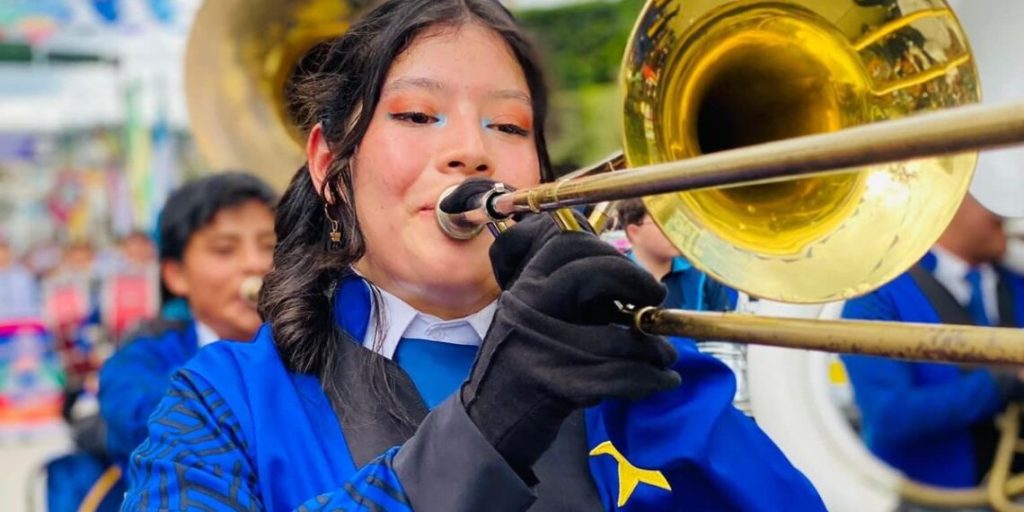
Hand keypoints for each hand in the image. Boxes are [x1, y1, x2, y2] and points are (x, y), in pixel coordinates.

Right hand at [462, 214, 680, 478]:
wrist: (490, 418)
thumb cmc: (524, 362)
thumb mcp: (534, 313)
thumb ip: (569, 289)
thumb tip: (628, 275)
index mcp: (524, 286)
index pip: (566, 243)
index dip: (609, 253)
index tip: (637, 275)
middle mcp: (526, 306)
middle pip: (588, 272)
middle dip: (634, 281)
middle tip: (657, 298)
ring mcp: (539, 345)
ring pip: (614, 335)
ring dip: (652, 347)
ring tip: (666, 354)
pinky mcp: (554, 385)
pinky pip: (618, 376)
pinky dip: (650, 379)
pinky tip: (665, 380)